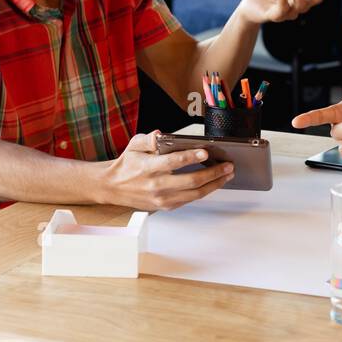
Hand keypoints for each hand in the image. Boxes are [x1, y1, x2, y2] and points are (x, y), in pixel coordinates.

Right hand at [101, 131, 233, 209]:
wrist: (113, 188)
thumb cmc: (127, 164)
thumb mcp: (133, 145)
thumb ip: (148, 139)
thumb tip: (161, 135)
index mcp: (149, 168)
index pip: (173, 162)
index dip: (191, 157)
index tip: (206, 152)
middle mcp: (156, 185)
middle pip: (190, 181)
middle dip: (213, 173)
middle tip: (228, 166)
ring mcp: (162, 198)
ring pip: (194, 194)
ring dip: (214, 184)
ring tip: (227, 175)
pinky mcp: (165, 206)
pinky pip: (190, 199)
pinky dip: (204, 191)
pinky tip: (214, 182)